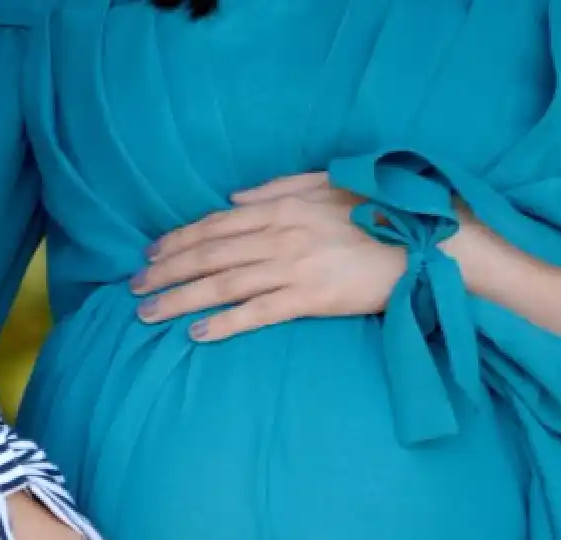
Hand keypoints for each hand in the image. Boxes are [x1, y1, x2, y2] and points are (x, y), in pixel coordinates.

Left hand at [132, 173, 405, 340]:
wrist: (426, 243)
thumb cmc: (379, 213)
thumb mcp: (327, 185)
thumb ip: (277, 189)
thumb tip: (232, 199)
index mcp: (283, 207)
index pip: (215, 224)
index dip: (177, 240)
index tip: (150, 254)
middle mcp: (281, 235)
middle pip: (209, 254)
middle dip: (166, 271)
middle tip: (134, 288)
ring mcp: (295, 267)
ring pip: (223, 284)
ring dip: (180, 299)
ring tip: (149, 313)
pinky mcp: (312, 298)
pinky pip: (258, 312)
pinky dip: (224, 323)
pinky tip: (196, 334)